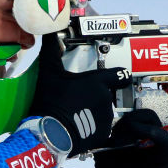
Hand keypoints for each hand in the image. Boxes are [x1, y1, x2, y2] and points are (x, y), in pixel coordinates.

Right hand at [28, 33, 129, 155]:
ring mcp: (106, 117)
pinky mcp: (103, 134)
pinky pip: (101, 128)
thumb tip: (48, 33)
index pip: (119, 75)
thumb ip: (51, 50)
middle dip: (94, 95)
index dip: (117, 75)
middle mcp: (106, 98)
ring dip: (93, 111)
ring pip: (103, 111)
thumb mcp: (49, 73)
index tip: (115, 77)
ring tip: (75, 112)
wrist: (49, 133)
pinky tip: (78, 125)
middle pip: (105, 94)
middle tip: (77, 98)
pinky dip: (92, 127)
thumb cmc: (51, 102)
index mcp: (97, 82)